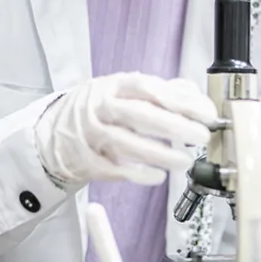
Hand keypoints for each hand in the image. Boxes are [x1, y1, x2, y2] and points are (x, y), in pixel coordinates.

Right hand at [35, 72, 216, 186]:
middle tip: (201, 136)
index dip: (180, 100)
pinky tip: (157, 176)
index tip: (206, 113)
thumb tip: (197, 97)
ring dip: (159, 154)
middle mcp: (101, 107)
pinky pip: (113, 169)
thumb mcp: (126, 91)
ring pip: (126, 143)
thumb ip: (163, 92)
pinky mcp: (85, 160)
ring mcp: (90, 134)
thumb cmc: (100, 109)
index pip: (149, 89)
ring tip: (185, 161)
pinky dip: (137, 173)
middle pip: (139, 115)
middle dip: (174, 126)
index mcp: (115, 85)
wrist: (54, 132)